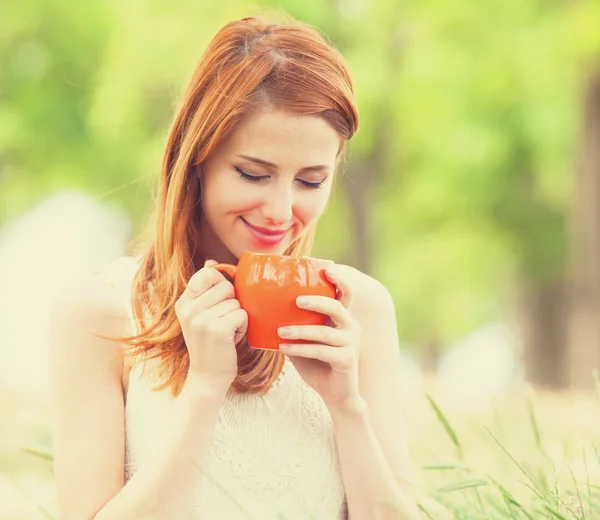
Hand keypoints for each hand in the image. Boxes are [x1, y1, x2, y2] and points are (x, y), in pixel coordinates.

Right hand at [175, 259, 246, 393]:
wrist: (207, 376)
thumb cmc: (210, 342)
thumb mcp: (200, 314)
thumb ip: (205, 289)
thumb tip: (211, 262)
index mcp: (183, 303)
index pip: (207, 274)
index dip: (221, 282)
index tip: (222, 298)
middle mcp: (189, 309)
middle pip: (226, 286)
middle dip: (232, 303)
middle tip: (223, 321)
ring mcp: (201, 320)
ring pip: (236, 302)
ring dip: (238, 317)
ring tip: (226, 332)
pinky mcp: (217, 330)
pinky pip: (242, 314)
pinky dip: (242, 326)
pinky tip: (231, 338)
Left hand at [278, 265, 361, 409]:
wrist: (335, 395)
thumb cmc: (318, 365)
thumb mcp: (306, 341)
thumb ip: (296, 325)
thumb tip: (267, 310)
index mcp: (343, 319)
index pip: (346, 293)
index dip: (339, 280)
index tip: (327, 268)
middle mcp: (351, 327)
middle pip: (337, 307)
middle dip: (316, 301)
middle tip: (296, 300)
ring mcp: (351, 343)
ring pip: (325, 331)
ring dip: (301, 330)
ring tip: (281, 331)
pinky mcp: (347, 360)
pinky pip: (321, 351)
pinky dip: (301, 349)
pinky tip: (284, 349)